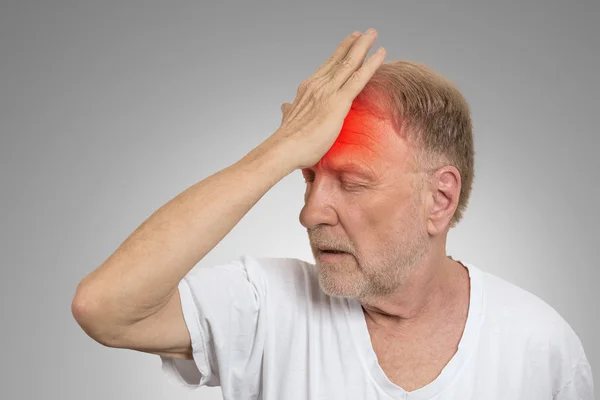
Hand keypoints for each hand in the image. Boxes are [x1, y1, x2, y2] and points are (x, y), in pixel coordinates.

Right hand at [271, 29, 385, 169]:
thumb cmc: (287, 140)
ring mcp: (328, 92)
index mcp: (308, 88)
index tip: (350, 43)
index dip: (339, 53)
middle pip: (340, 60)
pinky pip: (359, 79)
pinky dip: (371, 65)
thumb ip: (290, 110)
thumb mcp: (288, 118)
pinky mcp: (338, 102)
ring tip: (374, 34)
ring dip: (363, 46)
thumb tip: (286, 106)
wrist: (284, 148)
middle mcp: (318, 85)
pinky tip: (381, 54)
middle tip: (366, 33)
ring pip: (350, 63)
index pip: (327, 66)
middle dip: (354, 44)